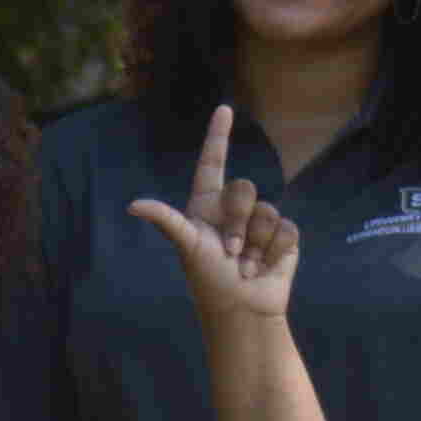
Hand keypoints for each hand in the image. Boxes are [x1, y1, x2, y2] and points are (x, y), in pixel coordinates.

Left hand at [125, 103, 298, 323]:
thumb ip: (166, 219)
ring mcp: (259, 223)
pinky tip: (265, 266)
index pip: (213, 162)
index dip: (218, 136)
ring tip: (245, 264)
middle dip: (237, 221)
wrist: (240, 311)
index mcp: (207, 206)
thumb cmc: (207, 281)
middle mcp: (233, 210)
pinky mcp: (283, 239)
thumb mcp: (186, 246)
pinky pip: (286, 228)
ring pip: (267, 210)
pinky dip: (275, 250)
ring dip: (255, 242)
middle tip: (229, 251)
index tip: (224, 109)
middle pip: (243, 188)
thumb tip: (133, 205)